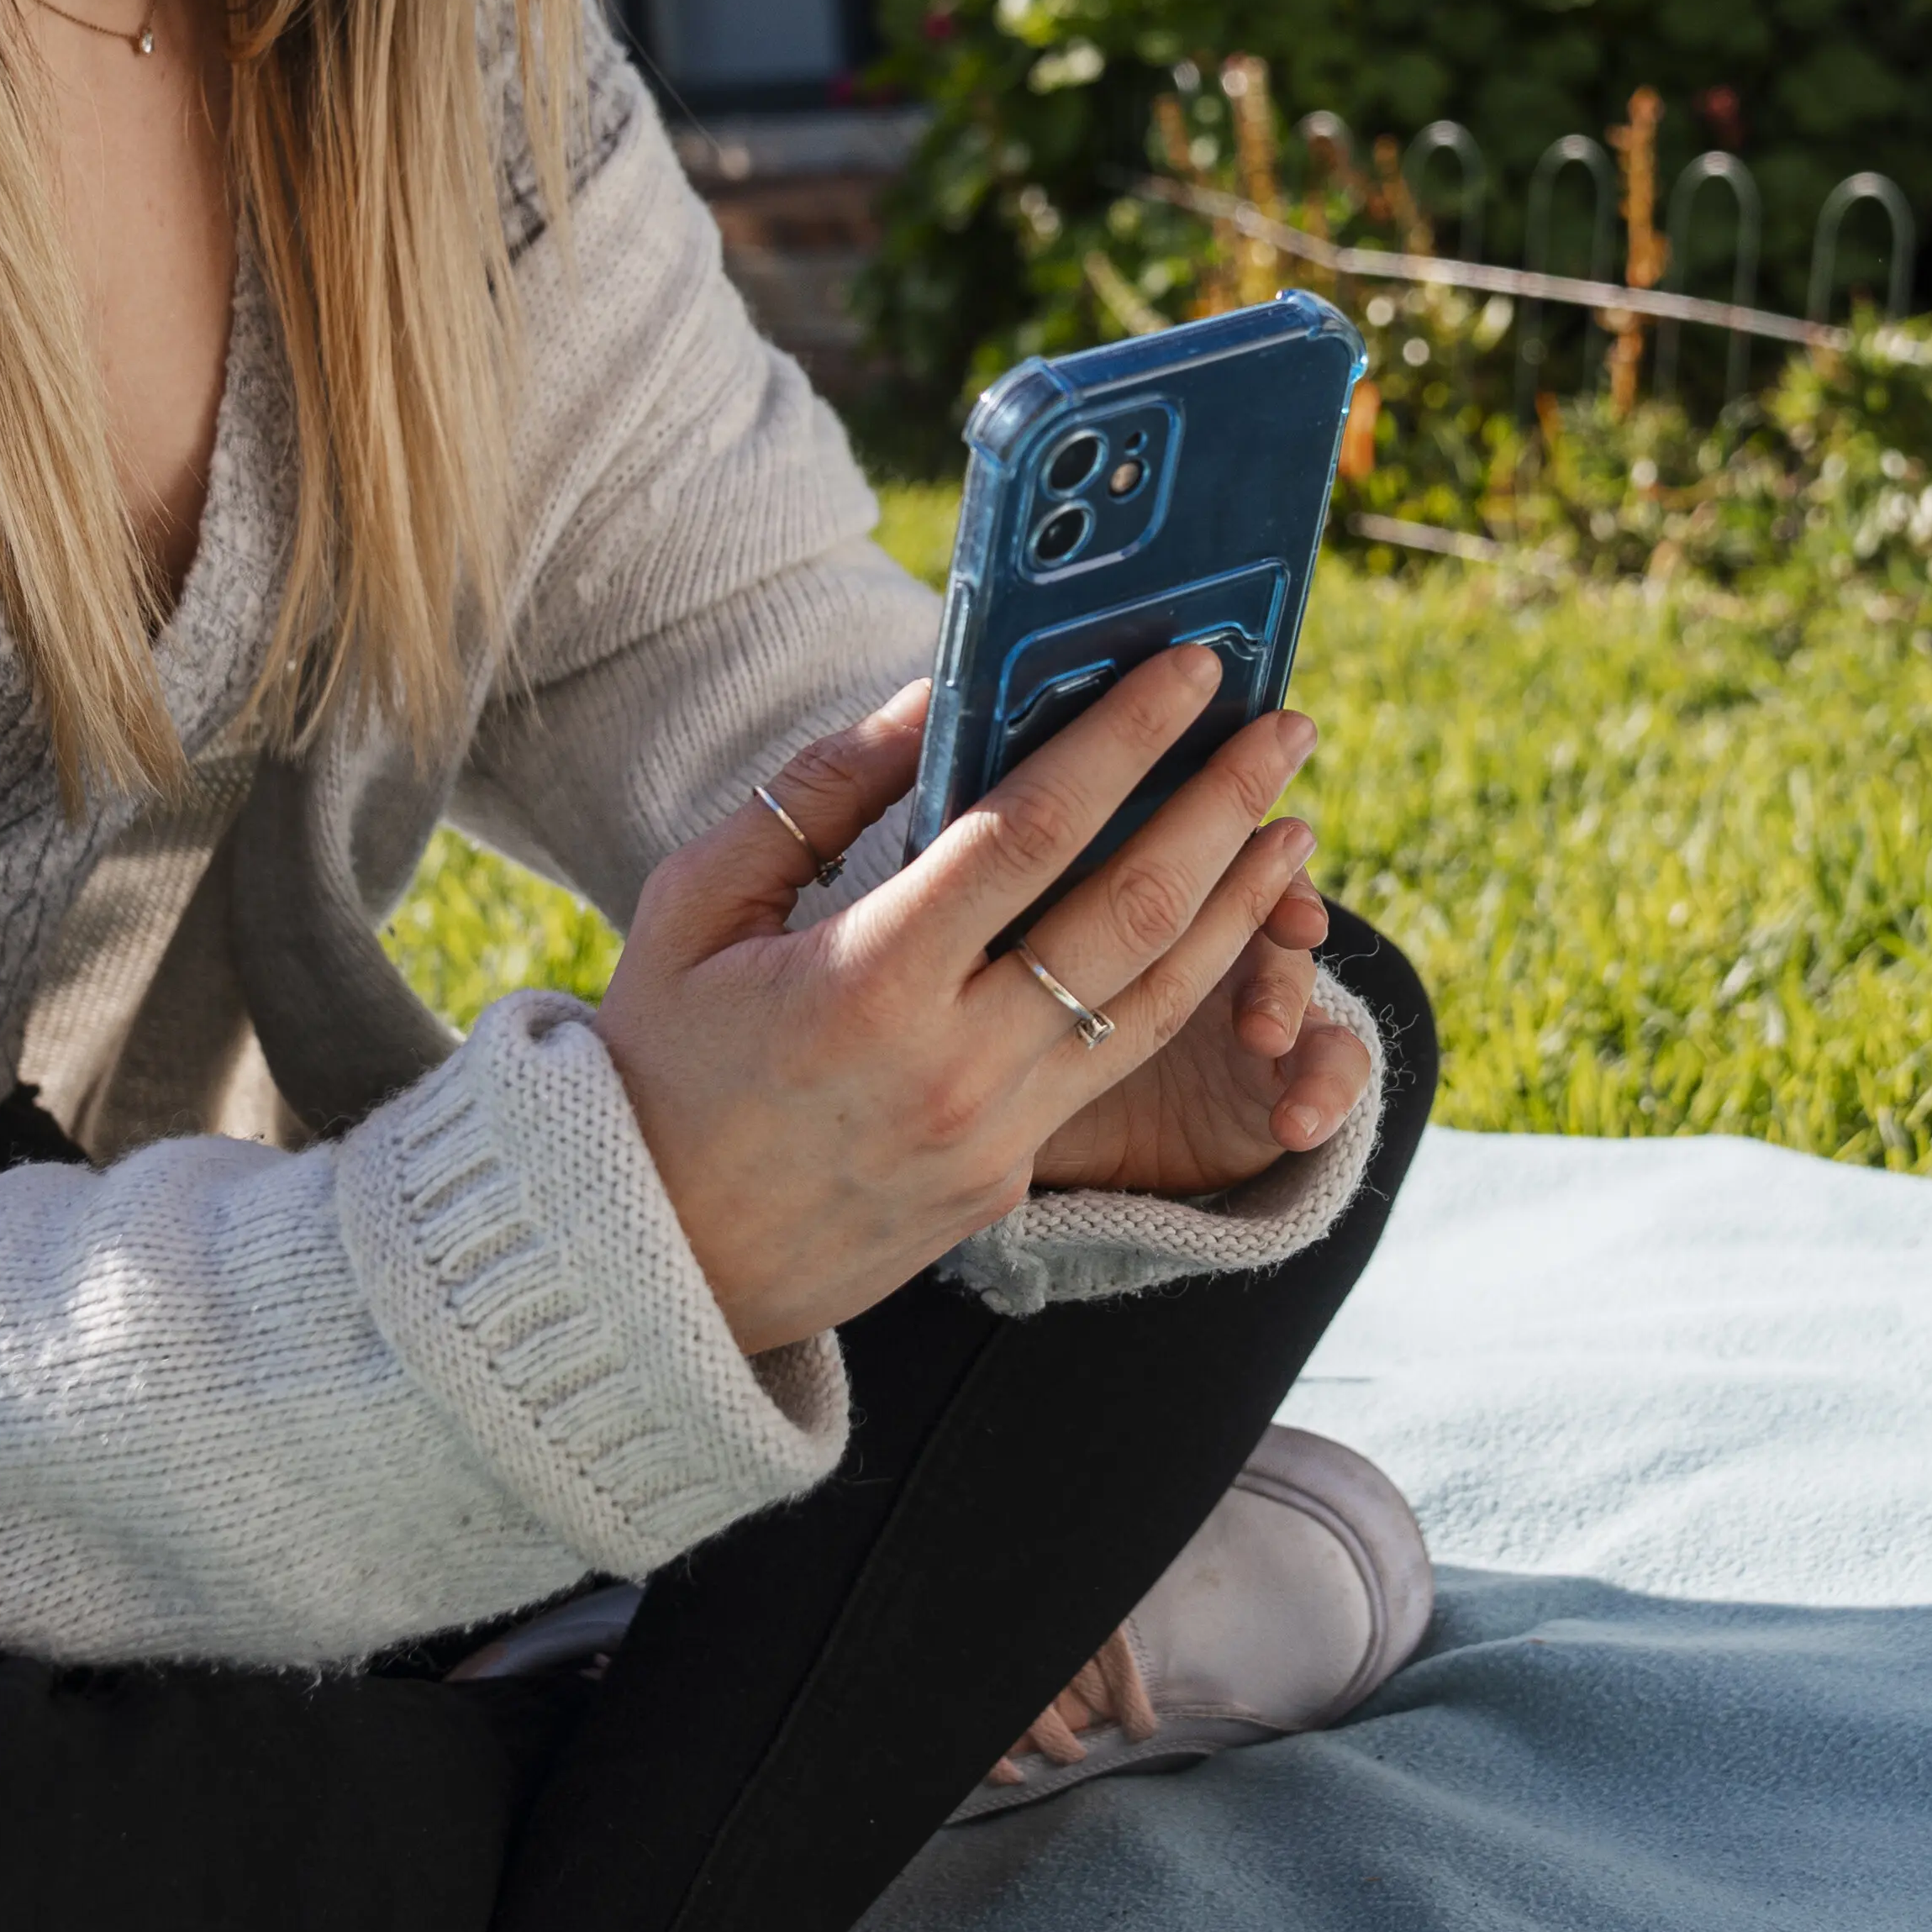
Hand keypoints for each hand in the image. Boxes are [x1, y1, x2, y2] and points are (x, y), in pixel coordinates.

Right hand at [584, 653, 1324, 1360]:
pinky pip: (1110, 1068)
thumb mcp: (696, 906)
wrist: (642, 1264)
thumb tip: (935, 693)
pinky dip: (1176, 987)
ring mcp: (992, 1133)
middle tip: (1285, 722)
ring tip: (1288, 820)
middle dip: (1222, 804)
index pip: (1035, 829)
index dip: (1125, 738)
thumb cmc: (656, 1061)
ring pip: (1155, 1003)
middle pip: (1131, 912)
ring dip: (1238, 901)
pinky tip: (1210, 928)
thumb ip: (819, 794)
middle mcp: (951, 1062)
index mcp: (866, 979)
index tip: (1190, 666)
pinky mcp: (1008, 1179)